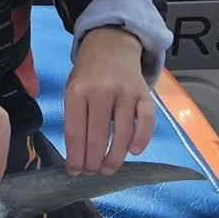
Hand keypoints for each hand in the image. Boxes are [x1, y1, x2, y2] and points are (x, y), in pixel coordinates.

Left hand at [64, 27, 153, 174]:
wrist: (111, 44)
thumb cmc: (88, 74)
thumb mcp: (72, 89)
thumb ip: (75, 118)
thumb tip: (78, 155)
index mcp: (77, 91)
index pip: (75, 131)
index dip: (75, 156)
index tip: (74, 171)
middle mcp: (101, 91)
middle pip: (97, 135)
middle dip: (93, 160)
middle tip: (92, 173)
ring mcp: (125, 92)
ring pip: (122, 132)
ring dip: (115, 156)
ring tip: (108, 169)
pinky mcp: (144, 93)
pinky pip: (146, 120)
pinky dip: (142, 138)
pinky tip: (134, 152)